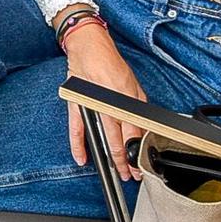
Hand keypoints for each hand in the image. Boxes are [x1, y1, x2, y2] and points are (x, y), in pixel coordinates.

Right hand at [63, 24, 148, 181]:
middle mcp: (112, 102)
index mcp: (128, 98)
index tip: (143, 164)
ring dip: (110, 157)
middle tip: (132, 175)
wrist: (89, 46)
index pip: (136, 130)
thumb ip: (136, 106)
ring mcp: (94, 103)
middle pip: (121, 138)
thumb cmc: (110, 64)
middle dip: (127, 160)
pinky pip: (77, 128)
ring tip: (116, 171)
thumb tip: (141, 128)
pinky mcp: (77, 102)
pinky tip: (82, 158)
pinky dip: (78, 144)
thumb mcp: (132, 85)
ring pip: (104, 136)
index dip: (139, 150)